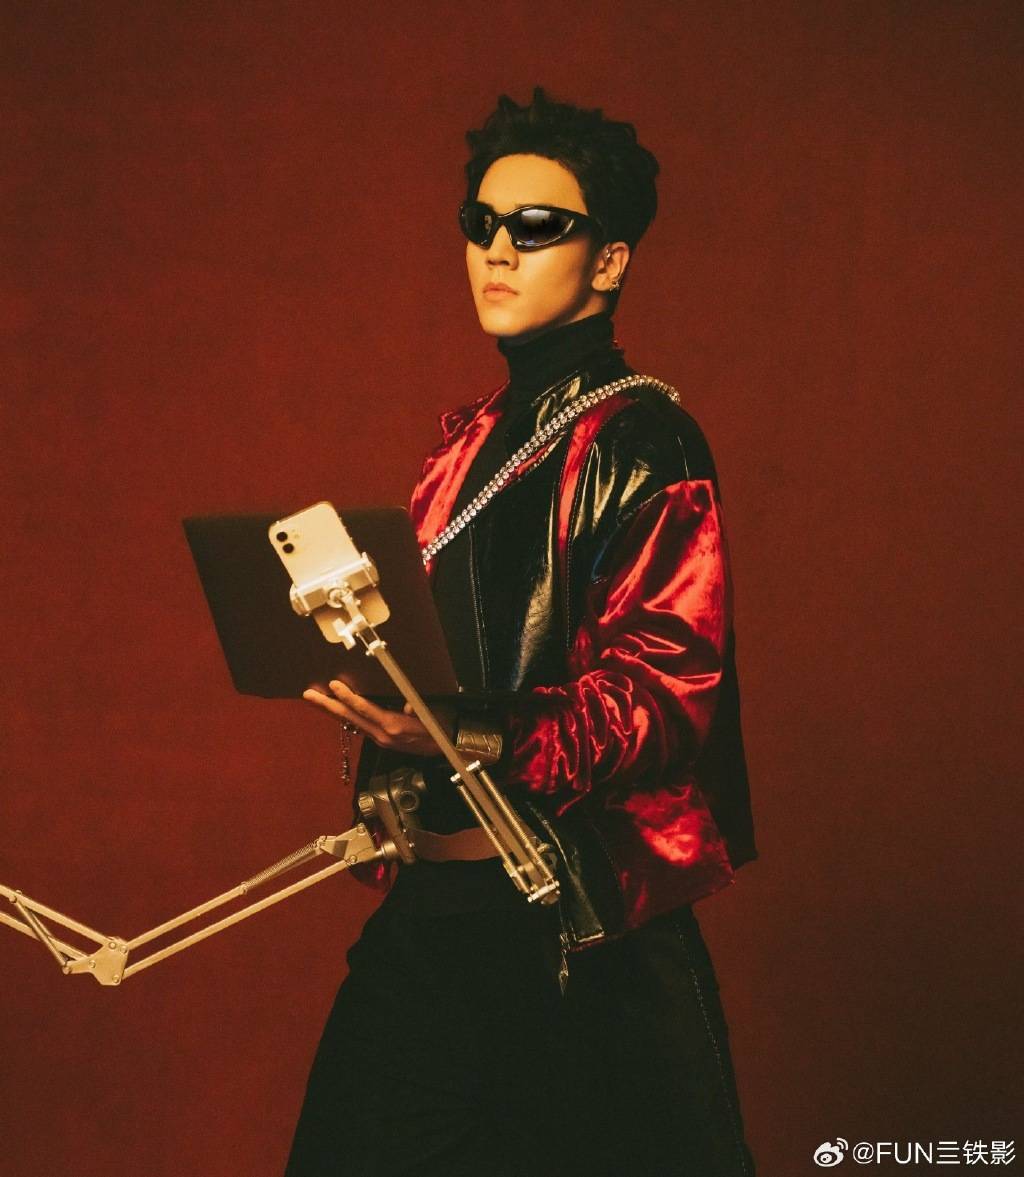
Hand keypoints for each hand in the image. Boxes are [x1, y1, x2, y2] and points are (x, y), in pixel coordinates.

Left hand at [302, 680, 442, 756]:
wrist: (446, 749)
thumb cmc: (439, 728)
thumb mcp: (428, 712)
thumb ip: (413, 706)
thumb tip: (404, 705)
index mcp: (392, 726)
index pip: (364, 709)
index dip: (347, 697)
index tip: (333, 685)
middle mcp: (382, 735)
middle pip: (350, 718)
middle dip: (327, 706)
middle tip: (308, 695)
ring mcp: (380, 740)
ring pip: (352, 723)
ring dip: (334, 711)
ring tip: (317, 700)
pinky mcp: (382, 741)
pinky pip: (360, 727)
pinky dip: (347, 717)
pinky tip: (338, 711)